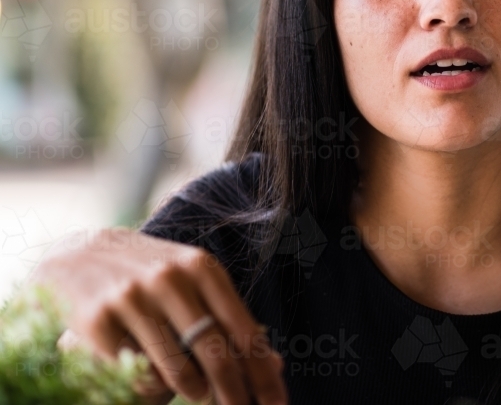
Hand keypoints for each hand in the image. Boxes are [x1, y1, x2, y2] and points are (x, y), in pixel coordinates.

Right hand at [32, 227, 286, 404]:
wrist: (76, 255)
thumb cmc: (151, 275)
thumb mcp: (195, 284)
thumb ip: (231, 320)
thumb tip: (275, 365)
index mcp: (203, 268)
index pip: (244, 331)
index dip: (263, 374)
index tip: (279, 404)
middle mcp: (170, 278)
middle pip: (216, 353)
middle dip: (234, 394)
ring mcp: (132, 297)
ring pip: (176, 369)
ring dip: (192, 390)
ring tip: (196, 391)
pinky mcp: (97, 320)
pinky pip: (133, 374)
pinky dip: (146, 385)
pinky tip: (147, 375)